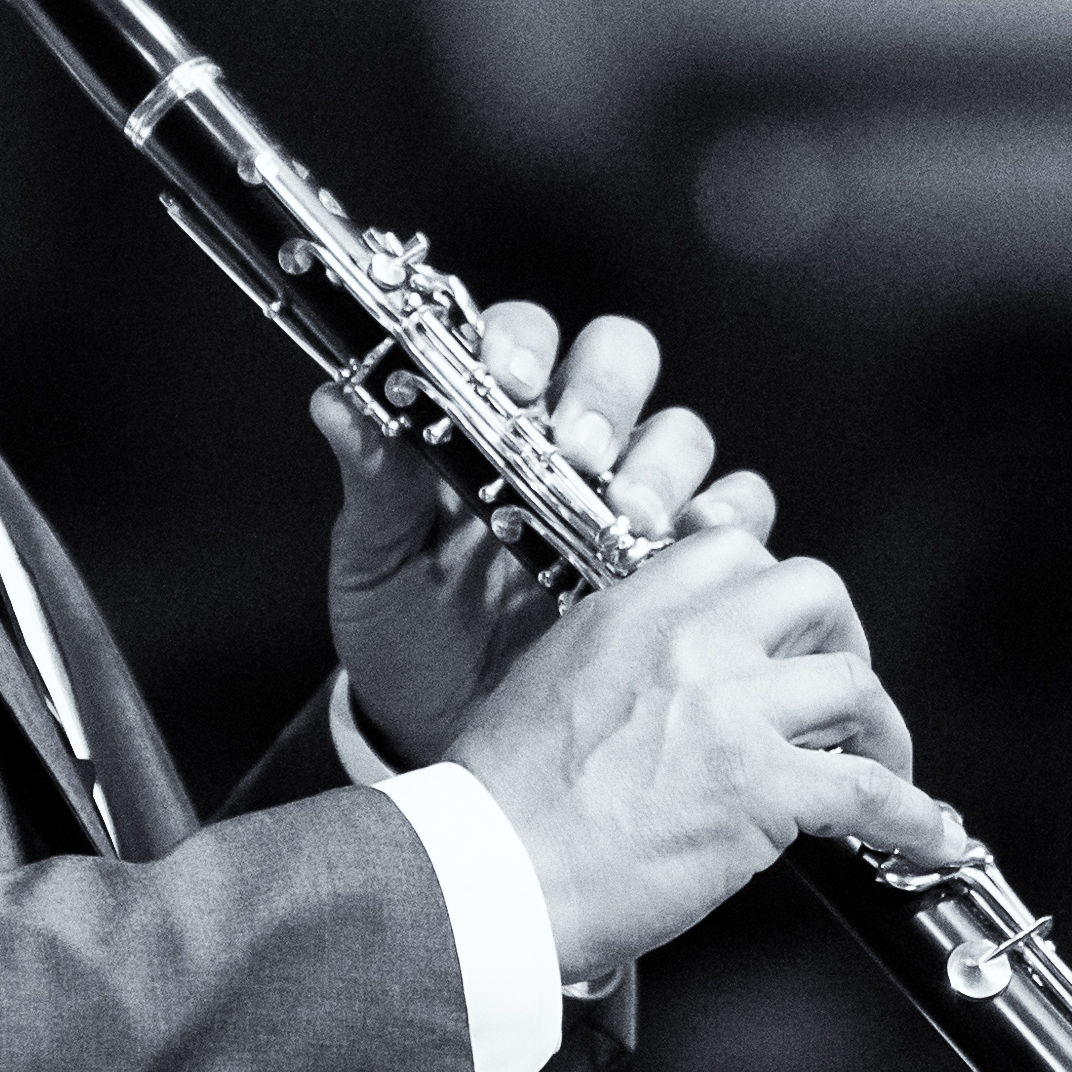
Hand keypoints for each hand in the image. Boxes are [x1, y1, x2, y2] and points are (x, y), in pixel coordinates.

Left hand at [317, 302, 773, 759]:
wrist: (448, 734)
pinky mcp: (680, 564)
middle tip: (582, 452)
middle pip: (619, 363)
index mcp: (492, 421)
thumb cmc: (409, 633)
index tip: (509, 377)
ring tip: (630, 517)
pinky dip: (728, 516)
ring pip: (680, 433)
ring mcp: (631, 500)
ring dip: (663, 465)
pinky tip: (692, 542)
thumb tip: (338, 403)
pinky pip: (733, 515)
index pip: (524, 337)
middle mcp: (570, 447)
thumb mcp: (375, 560)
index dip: (523, 341)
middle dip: (606, 395)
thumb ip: (373, 482)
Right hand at [434, 522, 967, 983]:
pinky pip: (869, 790)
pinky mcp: (761, 790)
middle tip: (836, 694)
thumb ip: (621, 663)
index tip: (781, 635)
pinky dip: (913, 815)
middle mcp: (689, 643)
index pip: (733, 551)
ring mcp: (730, 711)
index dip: (773, 594)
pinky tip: (930, 835)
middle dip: (840, 640)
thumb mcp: (550, 685)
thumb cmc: (500, 803)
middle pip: (813, 592)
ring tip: (879, 766)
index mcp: (630, 610)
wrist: (486, 874)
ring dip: (879, 729)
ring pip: (852, 684)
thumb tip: (670, 691)